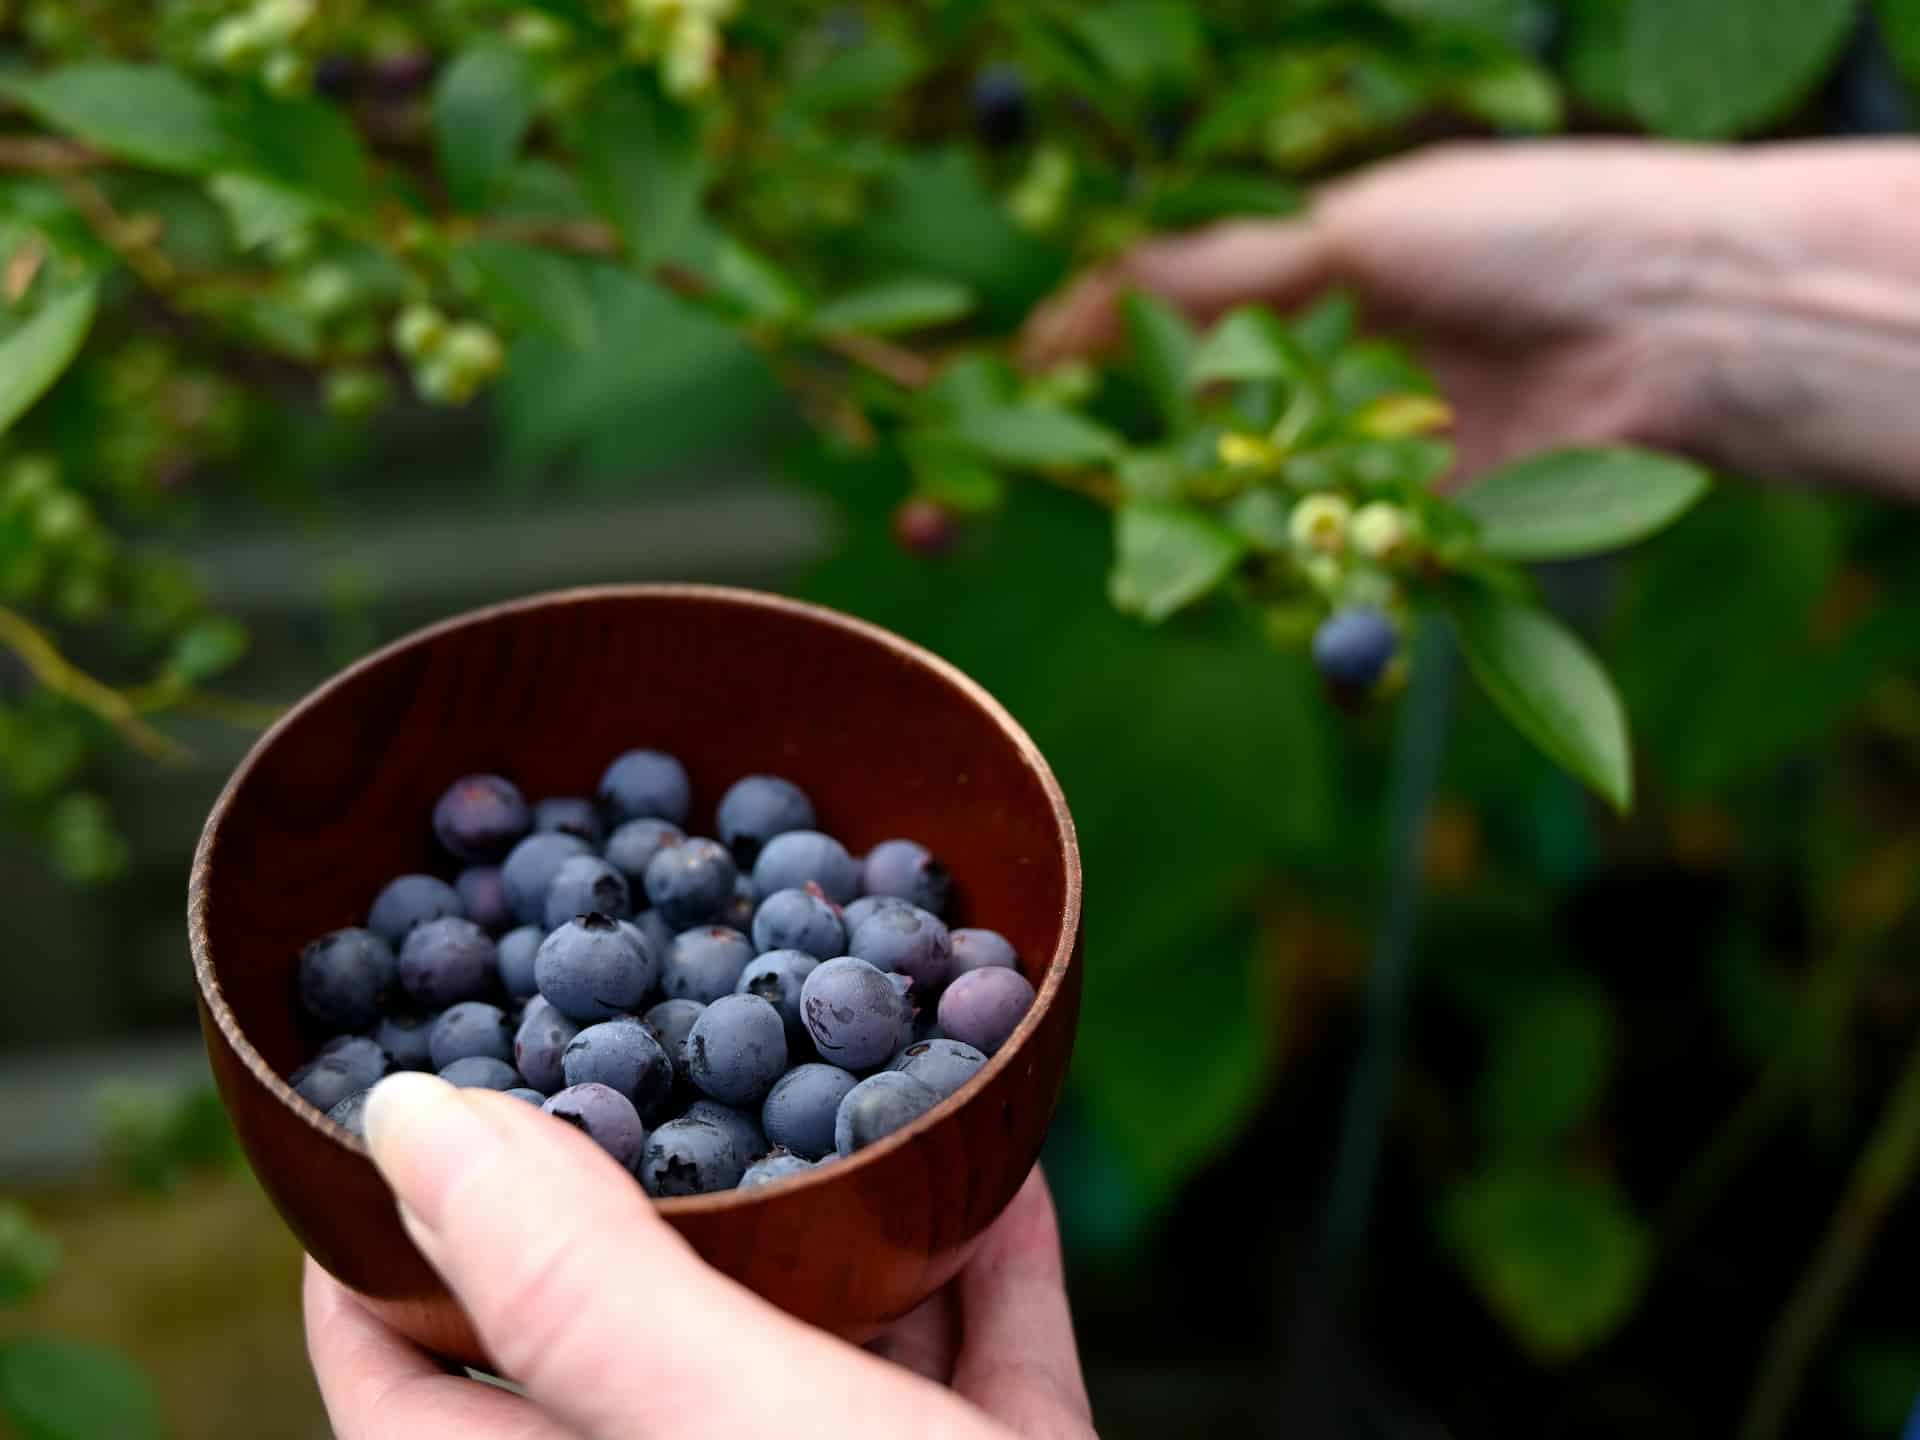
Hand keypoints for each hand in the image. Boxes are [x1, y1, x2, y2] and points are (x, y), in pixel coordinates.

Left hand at [303, 1073, 1093, 1439]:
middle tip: (647, 1050)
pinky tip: (1004, 1188)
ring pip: (814, 1357)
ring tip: (841, 1089)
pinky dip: (985, 1290)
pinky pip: (972, 1386)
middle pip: (630, 1348)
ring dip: (840, 1230)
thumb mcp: (736, 1433)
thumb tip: (403, 1120)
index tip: (409, 1113)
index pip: (405, 1396)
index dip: (383, 1252)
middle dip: (651, 1197)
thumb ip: (576, 1286)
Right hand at [1022, 138, 1919, 498]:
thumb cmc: (1520, 234)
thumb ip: (1221, 273)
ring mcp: (1359, 459)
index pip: (1150, 324)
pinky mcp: (1411, 533)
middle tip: (990, 507)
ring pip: (1234, 513)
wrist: (1673, 320)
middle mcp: (1316, 377)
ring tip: (1105, 558)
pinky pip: (1317, 570)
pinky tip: (1211, 590)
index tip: (996, 387)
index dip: (1069, 359)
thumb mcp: (1355, 234)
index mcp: (1294, 284)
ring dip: (1167, 540)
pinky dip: (1270, 584)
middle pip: (1176, 433)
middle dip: (1089, 473)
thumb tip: (1083, 297)